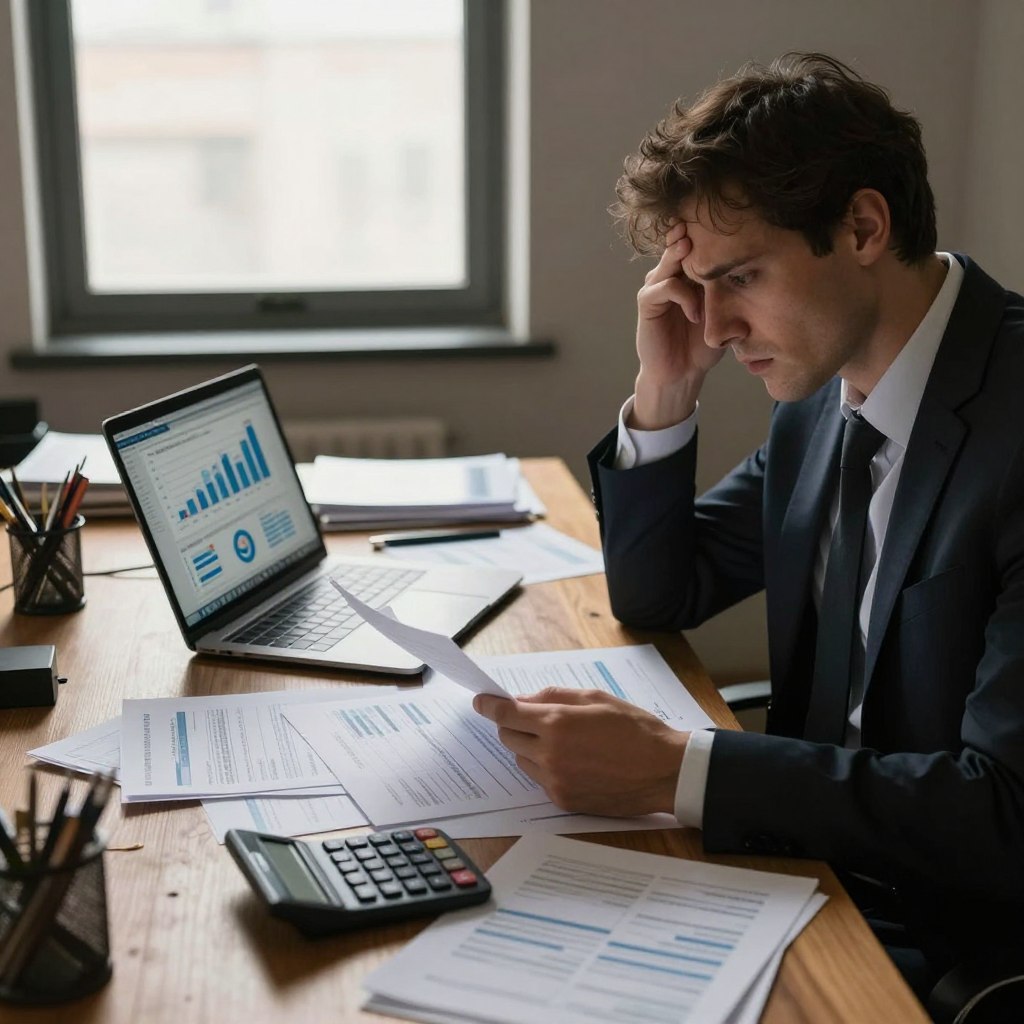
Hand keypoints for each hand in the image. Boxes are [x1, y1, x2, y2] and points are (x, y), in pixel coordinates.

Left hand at [473, 688, 687, 815]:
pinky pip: (539, 779)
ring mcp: (555, 781)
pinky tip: (573, 760)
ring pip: (521, 759)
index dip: (489, 706)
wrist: (664, 771)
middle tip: (534, 718)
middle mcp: (550, 754)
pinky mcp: (563, 800)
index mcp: (557, 724)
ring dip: (530, 747)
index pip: (506, 714)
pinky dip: (545, 767)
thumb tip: (522, 699)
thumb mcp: (595, 698)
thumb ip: (554, 697)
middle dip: (514, 724)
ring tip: (563, 741)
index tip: (481, 701)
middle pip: (508, 737)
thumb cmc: (635, 729)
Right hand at [631, 220, 724, 428]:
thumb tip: (758, 269)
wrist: (682, 374)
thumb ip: (730, 294)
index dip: (710, 236)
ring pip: (670, 261)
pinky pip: (664, 287)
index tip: (732, 228)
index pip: (697, 248)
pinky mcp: (647, 303)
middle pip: (680, 245)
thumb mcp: (722, 316)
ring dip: (687, 259)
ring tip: (704, 264)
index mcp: (688, 277)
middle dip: (694, 236)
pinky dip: (683, 296)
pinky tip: (696, 315)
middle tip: (709, 229)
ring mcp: (657, 287)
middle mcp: (671, 276)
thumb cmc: (702, 346)